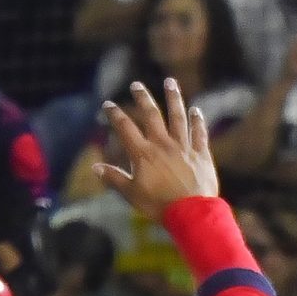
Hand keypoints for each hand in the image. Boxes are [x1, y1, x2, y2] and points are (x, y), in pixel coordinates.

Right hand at [96, 78, 221, 219]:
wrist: (192, 213)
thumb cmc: (159, 206)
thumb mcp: (132, 194)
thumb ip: (114, 178)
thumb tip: (95, 167)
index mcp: (143, 154)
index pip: (125, 128)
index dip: (115, 114)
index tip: (108, 104)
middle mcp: (163, 145)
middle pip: (152, 115)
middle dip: (143, 98)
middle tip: (137, 84)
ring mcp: (184, 147)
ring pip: (178, 117)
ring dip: (174, 98)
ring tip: (170, 82)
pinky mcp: (201, 154)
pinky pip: (199, 133)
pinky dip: (198, 121)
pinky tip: (196, 110)